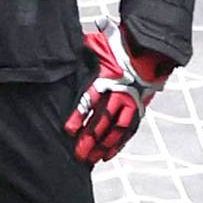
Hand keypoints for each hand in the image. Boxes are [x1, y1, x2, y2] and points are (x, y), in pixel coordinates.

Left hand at [63, 17, 172, 163]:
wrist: (146, 47)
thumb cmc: (116, 45)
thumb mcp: (92, 44)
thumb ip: (76, 53)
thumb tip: (57, 54)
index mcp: (106, 77)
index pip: (89, 99)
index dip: (78, 116)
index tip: (69, 130)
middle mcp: (119, 92)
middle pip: (102, 120)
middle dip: (89, 138)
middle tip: (78, 153)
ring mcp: (130, 102)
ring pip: (116, 129)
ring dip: (103, 146)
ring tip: (91, 158)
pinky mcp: (138, 108)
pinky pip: (127, 131)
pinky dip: (117, 144)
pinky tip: (107, 154)